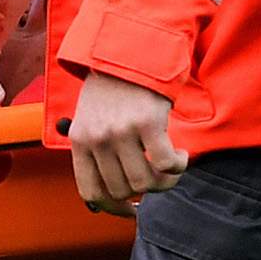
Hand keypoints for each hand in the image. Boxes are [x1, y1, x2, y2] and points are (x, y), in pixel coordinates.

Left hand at [67, 76, 184, 213]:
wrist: (130, 50)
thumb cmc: (113, 90)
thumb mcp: (90, 119)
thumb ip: (96, 152)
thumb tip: (114, 196)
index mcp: (80, 141)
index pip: (91, 192)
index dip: (113, 208)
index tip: (131, 209)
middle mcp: (98, 138)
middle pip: (123, 190)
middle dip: (144, 191)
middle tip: (158, 177)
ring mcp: (122, 131)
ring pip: (145, 182)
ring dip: (165, 181)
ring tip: (170, 166)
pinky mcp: (148, 123)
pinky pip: (166, 164)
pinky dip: (178, 167)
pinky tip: (180, 155)